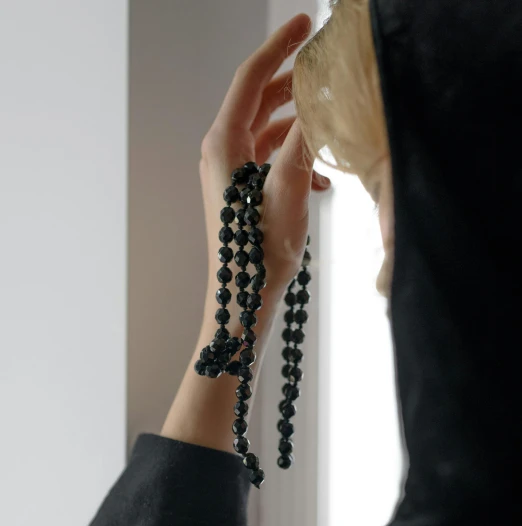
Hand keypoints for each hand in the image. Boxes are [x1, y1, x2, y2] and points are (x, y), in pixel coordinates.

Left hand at [199, 13, 330, 316]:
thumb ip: (304, 140)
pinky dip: (295, 155)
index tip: (305, 22)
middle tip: (326, 70)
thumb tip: (319, 103)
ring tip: (332, 129)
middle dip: (294, 84)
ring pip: (267, 129)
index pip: (251, 78)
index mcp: (223, 143)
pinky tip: (323, 178)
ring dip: (300, 125)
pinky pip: (270, 156)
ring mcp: (229, 171)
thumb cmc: (260, 251)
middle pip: (259, 99)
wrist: (245, 298)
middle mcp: (220, 151)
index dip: (280, 46)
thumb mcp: (288, 188)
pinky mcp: (241, 190)